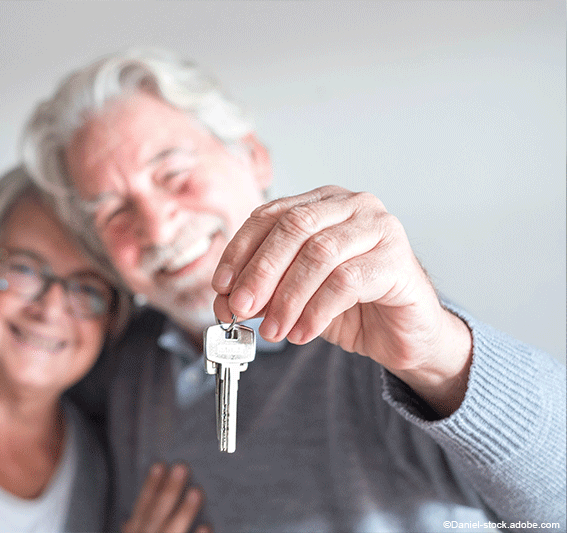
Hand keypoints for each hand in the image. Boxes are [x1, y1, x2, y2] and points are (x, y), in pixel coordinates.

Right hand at [122, 463, 209, 532]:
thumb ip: (132, 531)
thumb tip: (127, 521)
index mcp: (136, 531)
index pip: (142, 504)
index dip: (150, 485)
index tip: (160, 465)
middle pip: (157, 512)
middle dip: (169, 490)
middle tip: (181, 468)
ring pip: (172, 529)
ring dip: (184, 511)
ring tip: (196, 492)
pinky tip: (206, 525)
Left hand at [212, 186, 471, 415]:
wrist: (402, 334)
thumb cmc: (350, 307)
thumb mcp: (294, 297)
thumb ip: (263, 292)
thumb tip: (226, 301)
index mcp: (321, 203)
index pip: (269, 215)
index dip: (240, 250)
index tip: (222, 286)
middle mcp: (351, 205)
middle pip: (293, 227)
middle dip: (260, 272)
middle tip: (240, 308)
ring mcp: (379, 228)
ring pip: (319, 253)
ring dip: (287, 297)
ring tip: (273, 329)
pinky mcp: (398, 259)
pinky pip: (346, 282)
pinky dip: (316, 310)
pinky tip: (302, 332)